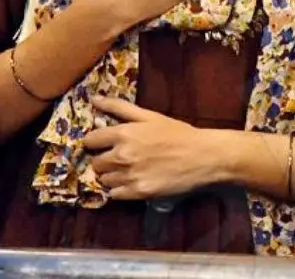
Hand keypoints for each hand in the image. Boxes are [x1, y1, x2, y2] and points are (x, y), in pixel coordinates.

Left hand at [84, 97, 219, 199]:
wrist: (204, 156)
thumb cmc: (178, 133)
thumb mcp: (150, 116)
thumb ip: (120, 107)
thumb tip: (94, 99)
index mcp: (123, 133)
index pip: (90, 141)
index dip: (95, 143)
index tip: (104, 144)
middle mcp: (122, 155)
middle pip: (95, 163)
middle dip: (104, 160)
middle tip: (121, 158)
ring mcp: (129, 175)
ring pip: (104, 179)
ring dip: (112, 176)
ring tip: (130, 171)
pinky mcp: (137, 192)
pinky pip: (114, 194)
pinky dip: (120, 189)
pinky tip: (134, 181)